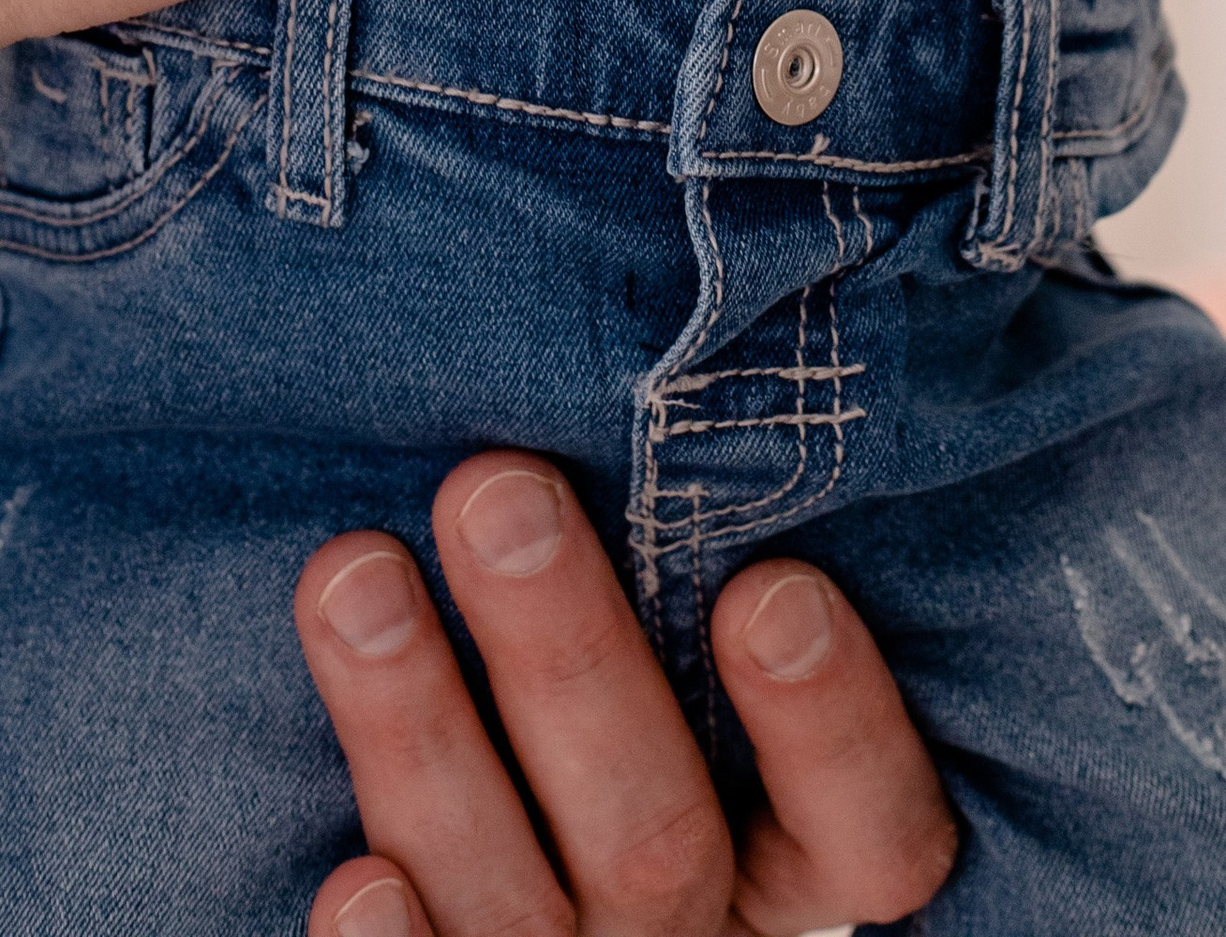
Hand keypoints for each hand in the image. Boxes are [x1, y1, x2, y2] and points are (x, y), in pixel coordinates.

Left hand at [299, 456, 953, 935]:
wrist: (535, 866)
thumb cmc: (641, 698)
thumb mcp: (718, 668)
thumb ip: (721, 564)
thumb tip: (724, 346)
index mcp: (798, 864)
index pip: (873, 831)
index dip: (828, 724)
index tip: (767, 591)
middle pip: (656, 837)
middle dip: (568, 657)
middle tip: (495, 491)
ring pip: (514, 906)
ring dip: (424, 733)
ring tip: (352, 575)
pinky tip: (352, 876)